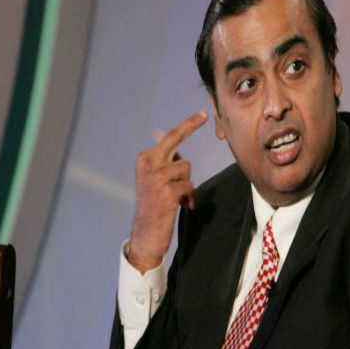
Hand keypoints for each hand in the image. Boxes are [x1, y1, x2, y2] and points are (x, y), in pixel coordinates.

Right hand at [128, 111, 207, 273]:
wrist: (145, 234)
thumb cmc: (153, 204)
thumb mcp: (153, 177)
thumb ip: (161, 157)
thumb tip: (160, 131)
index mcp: (144, 158)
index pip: (169, 137)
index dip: (187, 125)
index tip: (202, 114)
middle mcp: (148, 164)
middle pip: (175, 139)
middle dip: (190, 125)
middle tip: (206, 114)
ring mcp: (157, 177)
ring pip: (186, 168)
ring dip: (186, 184)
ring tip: (175, 198)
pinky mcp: (167, 191)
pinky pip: (189, 186)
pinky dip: (188, 197)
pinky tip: (178, 206)